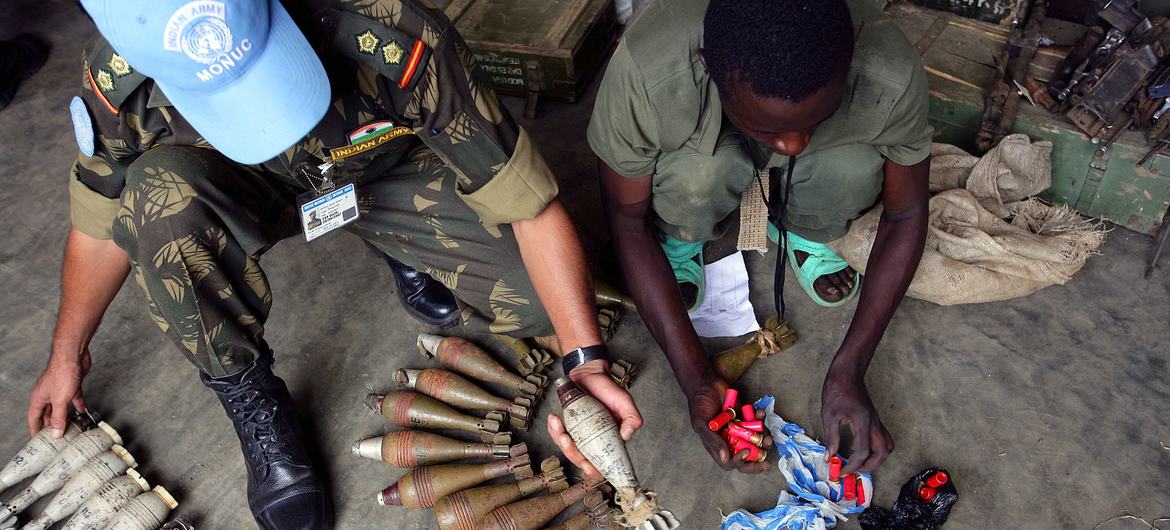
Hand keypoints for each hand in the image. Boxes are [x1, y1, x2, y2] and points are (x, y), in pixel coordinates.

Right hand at [27, 346, 90, 436]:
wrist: (73, 356)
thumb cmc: (61, 373)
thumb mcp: (59, 401)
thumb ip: (58, 417)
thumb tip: (55, 433)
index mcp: (39, 398)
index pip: (34, 417)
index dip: (35, 428)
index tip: (36, 439)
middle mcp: (48, 394)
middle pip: (47, 413)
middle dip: (50, 425)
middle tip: (54, 437)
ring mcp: (60, 389)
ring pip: (61, 407)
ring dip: (65, 416)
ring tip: (70, 427)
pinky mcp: (72, 385)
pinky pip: (74, 399)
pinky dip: (78, 406)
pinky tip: (82, 412)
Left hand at [547, 359, 642, 480]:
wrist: (590, 374)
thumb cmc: (608, 389)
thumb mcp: (625, 402)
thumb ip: (632, 418)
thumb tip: (626, 435)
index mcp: (609, 441)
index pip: (603, 464)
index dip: (596, 471)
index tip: (589, 467)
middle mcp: (593, 441)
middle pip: (581, 459)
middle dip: (572, 454)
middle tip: (567, 440)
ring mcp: (579, 435)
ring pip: (567, 449)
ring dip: (560, 441)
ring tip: (558, 424)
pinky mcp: (568, 427)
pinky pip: (557, 435)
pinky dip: (553, 429)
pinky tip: (554, 418)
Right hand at [689, 379, 768, 473]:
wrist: (706, 384)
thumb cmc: (700, 405)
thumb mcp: (701, 423)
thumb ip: (712, 440)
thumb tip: (724, 458)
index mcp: (717, 446)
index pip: (729, 462)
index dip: (739, 462)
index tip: (746, 452)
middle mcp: (730, 440)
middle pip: (745, 457)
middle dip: (757, 461)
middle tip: (766, 461)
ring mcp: (739, 429)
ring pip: (756, 442)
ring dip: (764, 441)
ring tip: (769, 438)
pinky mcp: (746, 418)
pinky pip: (758, 422)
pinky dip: (761, 419)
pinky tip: (760, 412)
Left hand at [821, 365, 892, 474]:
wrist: (847, 373)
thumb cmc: (836, 390)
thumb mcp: (829, 414)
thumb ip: (831, 437)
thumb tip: (829, 458)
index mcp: (862, 422)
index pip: (863, 451)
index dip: (853, 465)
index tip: (842, 470)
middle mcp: (874, 423)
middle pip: (882, 452)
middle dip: (870, 466)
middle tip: (854, 470)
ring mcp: (877, 421)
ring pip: (887, 446)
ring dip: (877, 458)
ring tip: (860, 463)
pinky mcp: (875, 420)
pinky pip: (884, 439)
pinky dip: (877, 449)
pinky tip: (863, 450)